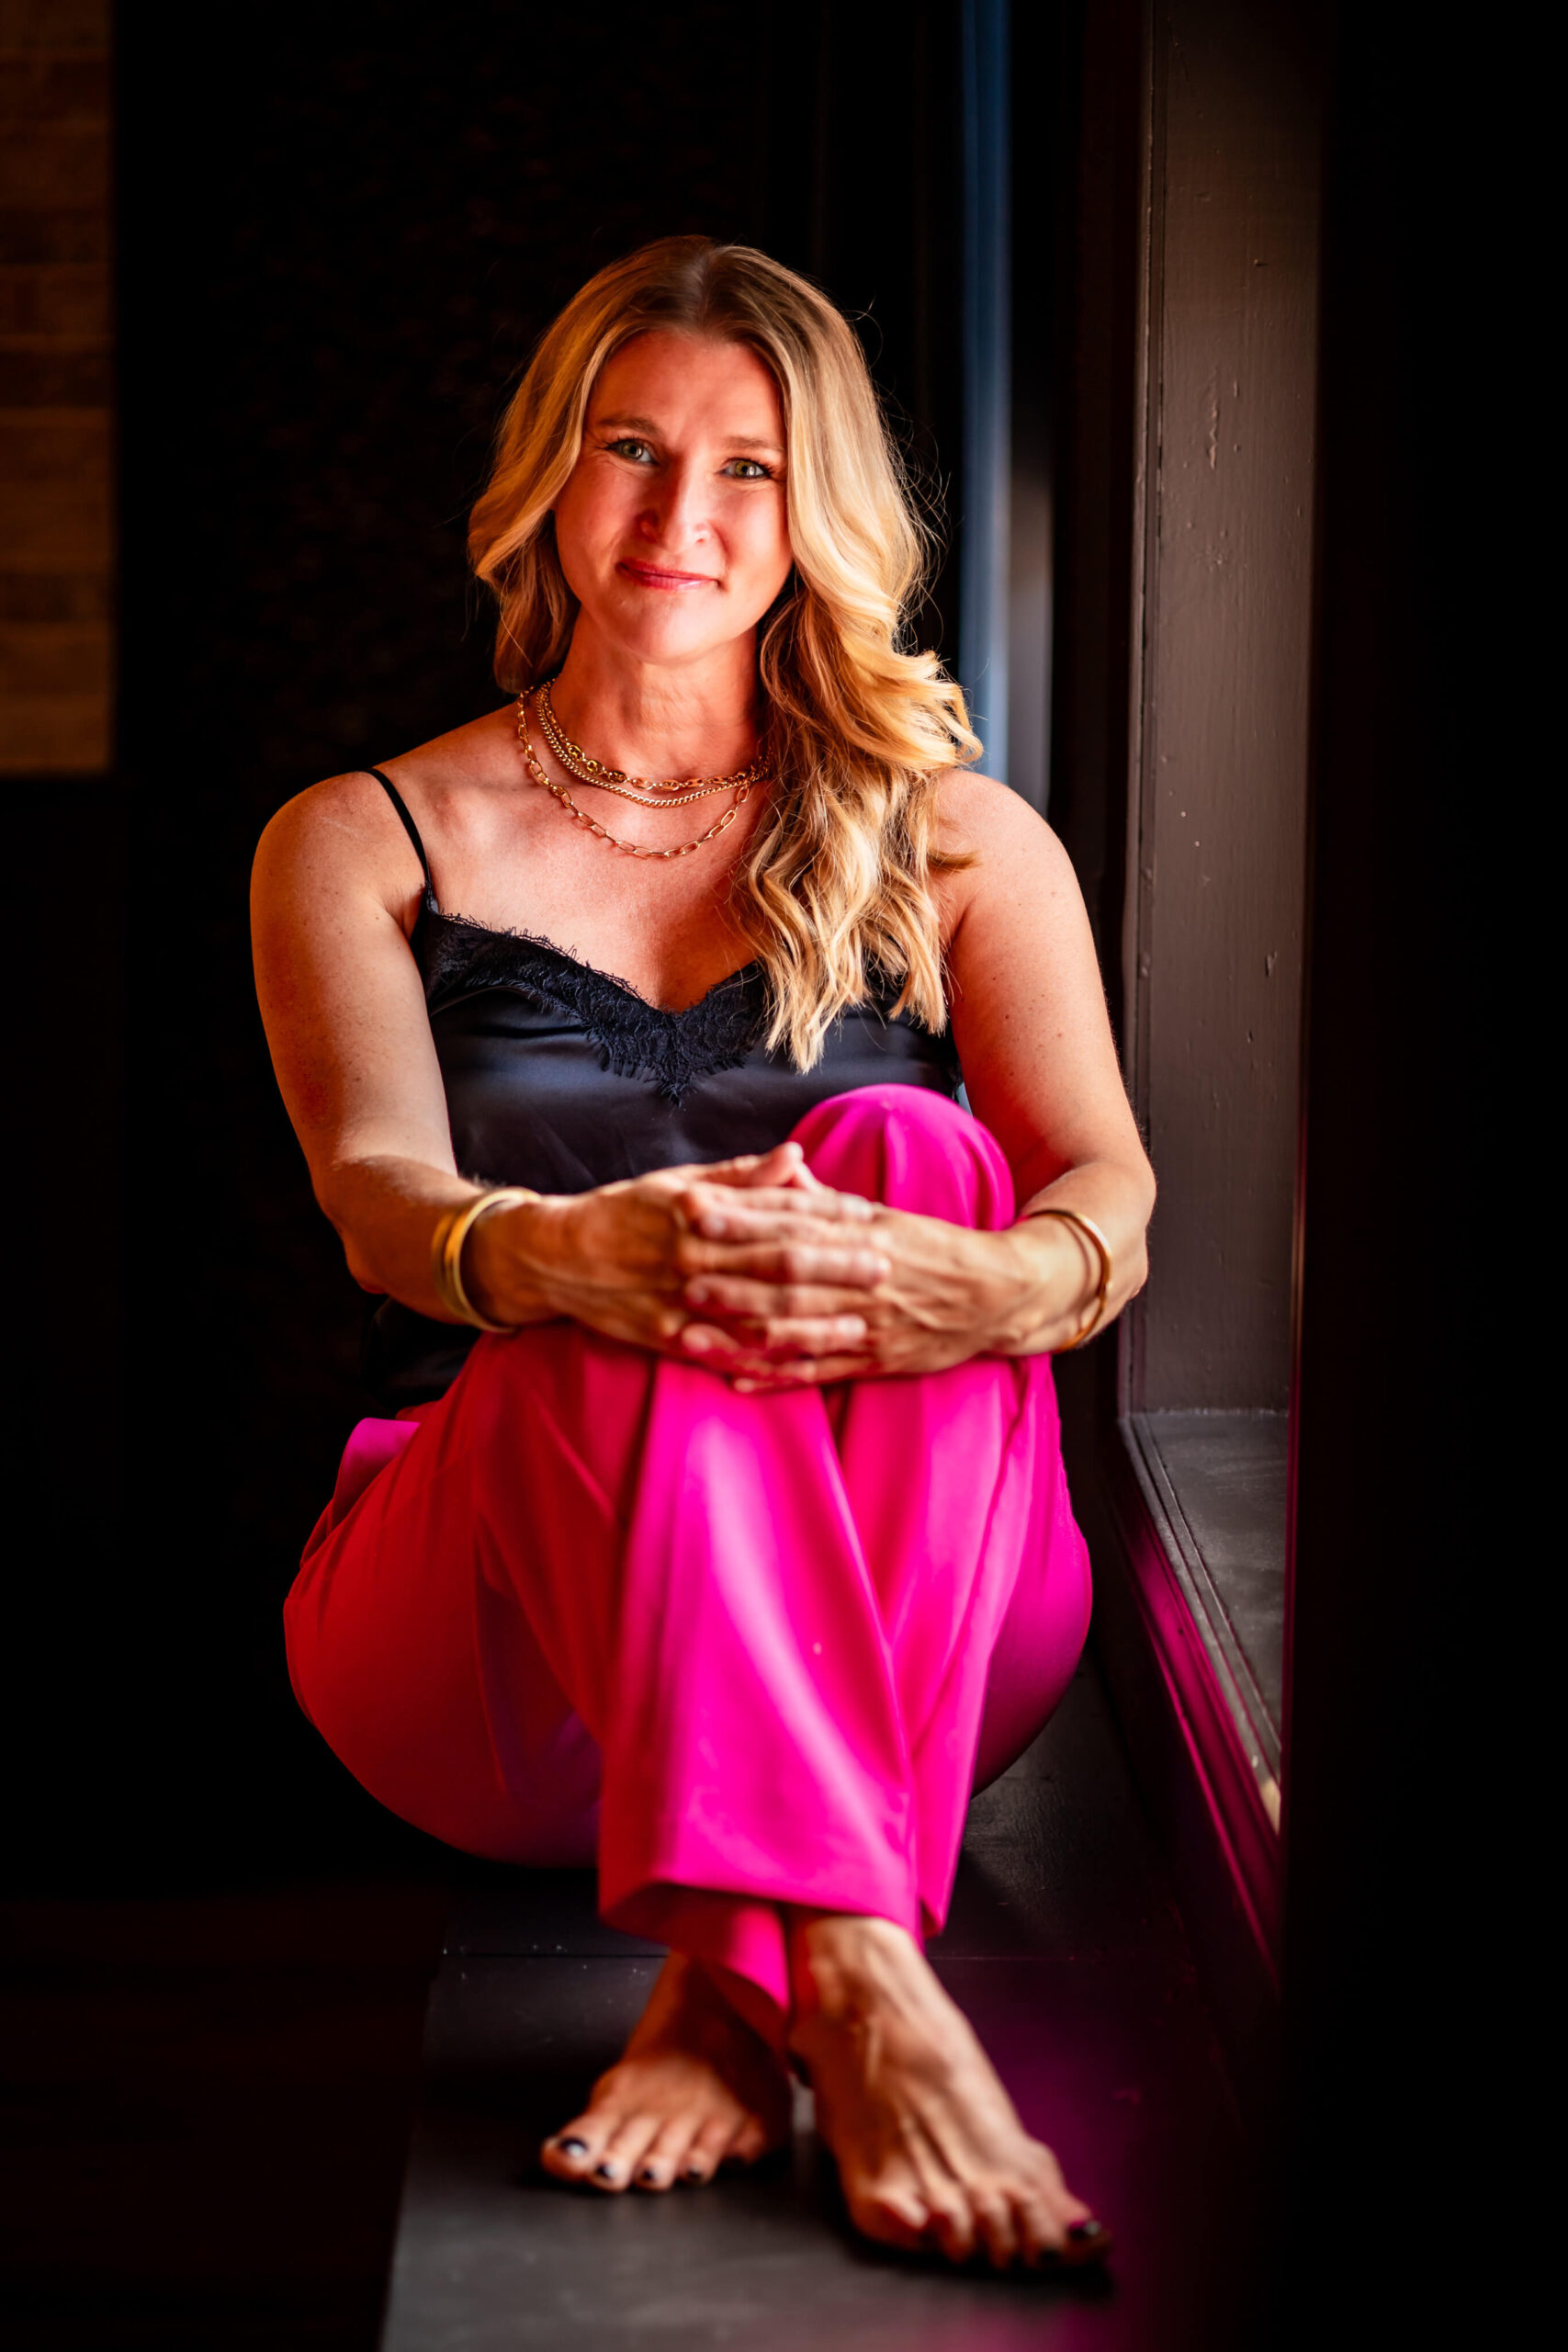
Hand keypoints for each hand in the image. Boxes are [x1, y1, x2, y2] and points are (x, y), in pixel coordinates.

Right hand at [463, 1142, 891, 1362]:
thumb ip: (743, 1176)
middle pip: (776, 1263)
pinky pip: (724, 1354)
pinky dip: (763, 1364)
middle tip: (886, 1268)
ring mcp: (679, 1301)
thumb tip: (797, 1155)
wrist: (554, 1256)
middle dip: (835, 1267)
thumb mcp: (679, 1182)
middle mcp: (692, 1254)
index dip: (829, 1215)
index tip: (873, 1216)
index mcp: (700, 1209)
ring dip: (812, 1323)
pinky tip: (801, 1368)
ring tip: (860, 1326)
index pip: (777, 1210)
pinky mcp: (666, 1337)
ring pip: (757, 1316)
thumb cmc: (624, 1212)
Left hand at [675, 1196, 1068, 1389]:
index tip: (695, 1208)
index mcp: (862, 1237)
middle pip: (786, 1280)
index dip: (741, 1217)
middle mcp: (861, 1281)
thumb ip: (829, 1202)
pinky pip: (817, 1373)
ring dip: (738, 1333)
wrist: (999, 1295)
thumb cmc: (933, 1249)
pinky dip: (774, 1378)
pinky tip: (735, 1379)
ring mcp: (867, 1326)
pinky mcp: (874, 1362)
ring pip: (795, 1331)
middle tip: (678, 1272)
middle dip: (729, 1278)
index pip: (792, 1223)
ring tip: (688, 1332)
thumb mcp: (885, 1216)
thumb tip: (782, 1170)